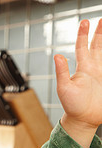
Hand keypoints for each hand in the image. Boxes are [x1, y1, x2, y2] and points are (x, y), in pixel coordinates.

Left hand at [54, 19, 101, 147]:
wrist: (83, 120)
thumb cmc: (71, 105)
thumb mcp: (64, 88)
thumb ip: (62, 72)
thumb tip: (57, 55)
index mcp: (82, 68)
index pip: (82, 47)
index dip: (83, 34)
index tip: (85, 21)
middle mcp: (92, 69)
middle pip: (97, 46)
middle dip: (99, 33)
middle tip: (101, 20)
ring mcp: (101, 75)